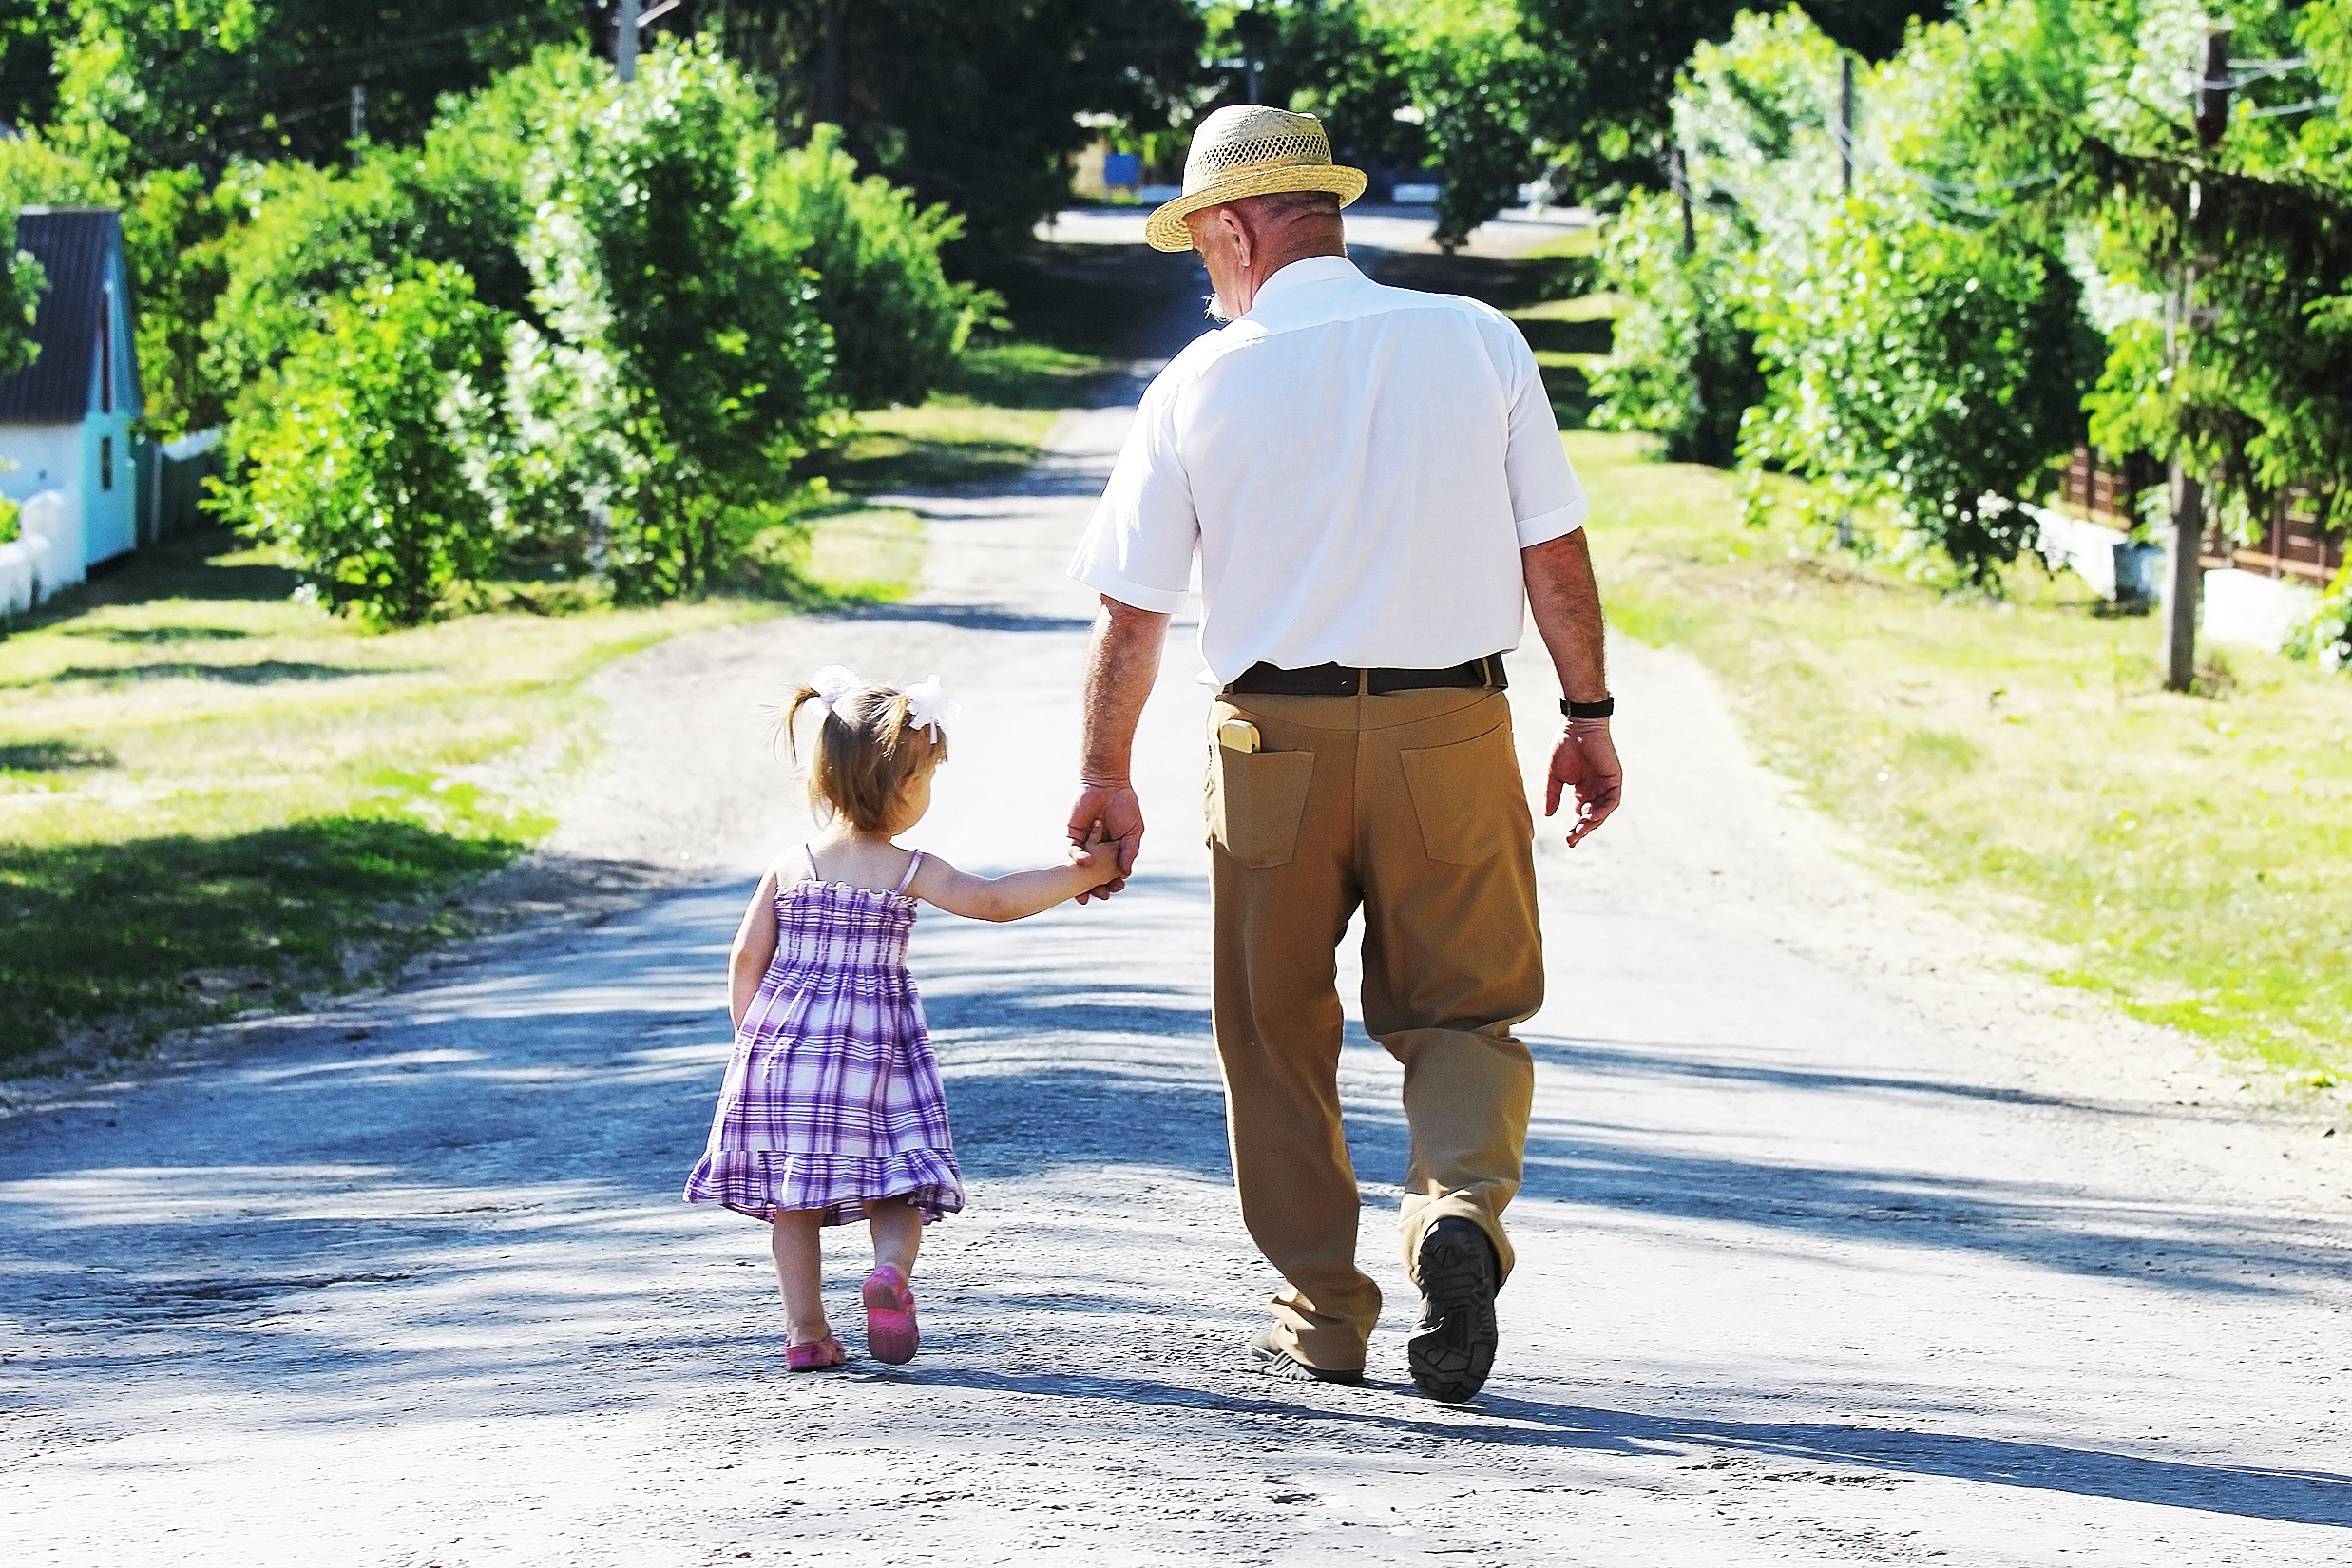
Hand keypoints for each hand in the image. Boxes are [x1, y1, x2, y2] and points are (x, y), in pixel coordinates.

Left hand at [1066, 781, 1143, 901]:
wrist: (1108, 785)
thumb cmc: (1124, 807)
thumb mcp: (1133, 832)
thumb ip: (1129, 852)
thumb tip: (1125, 873)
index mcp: (1112, 853)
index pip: (1110, 873)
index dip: (1112, 883)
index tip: (1117, 887)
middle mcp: (1096, 851)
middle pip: (1093, 875)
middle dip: (1097, 887)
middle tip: (1103, 895)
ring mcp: (1083, 844)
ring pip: (1080, 868)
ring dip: (1084, 880)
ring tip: (1092, 890)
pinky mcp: (1072, 835)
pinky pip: (1072, 851)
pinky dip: (1079, 858)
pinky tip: (1087, 862)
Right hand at [1544, 719, 1622, 846]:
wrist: (1578, 726)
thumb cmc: (1565, 746)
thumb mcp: (1554, 775)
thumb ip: (1551, 794)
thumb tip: (1547, 814)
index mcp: (1581, 791)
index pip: (1580, 816)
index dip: (1575, 829)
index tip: (1567, 840)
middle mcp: (1595, 791)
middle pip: (1591, 817)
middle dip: (1582, 829)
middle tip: (1572, 838)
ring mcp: (1605, 785)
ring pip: (1603, 811)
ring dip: (1592, 822)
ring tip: (1580, 828)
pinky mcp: (1614, 779)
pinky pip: (1612, 800)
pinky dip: (1602, 810)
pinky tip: (1590, 815)